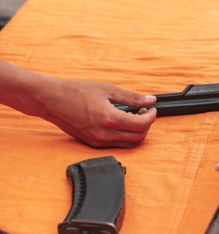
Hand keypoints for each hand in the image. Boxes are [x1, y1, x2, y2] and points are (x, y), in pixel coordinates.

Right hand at [40, 79, 156, 147]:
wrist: (52, 101)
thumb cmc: (77, 92)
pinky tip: (122, 121)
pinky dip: (125, 135)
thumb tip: (150, 100)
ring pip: (128, 144)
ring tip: (134, 116)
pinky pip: (116, 144)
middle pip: (138, 137)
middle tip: (144, 112)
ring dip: (136, 132)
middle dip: (146, 125)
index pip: (141, 125)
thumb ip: (132, 97)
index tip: (152, 108)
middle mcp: (104, 134)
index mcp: (109, 119)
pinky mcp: (92, 144)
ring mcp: (97, 141)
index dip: (151, 116)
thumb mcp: (108, 89)